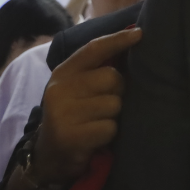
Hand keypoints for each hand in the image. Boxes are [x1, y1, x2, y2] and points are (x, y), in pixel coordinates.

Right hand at [28, 28, 142, 186]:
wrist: (50, 155)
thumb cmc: (74, 114)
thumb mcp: (78, 87)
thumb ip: (98, 68)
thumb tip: (132, 39)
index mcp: (63, 72)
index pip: (94, 49)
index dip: (118, 39)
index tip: (139, 34)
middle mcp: (60, 89)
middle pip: (112, 78)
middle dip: (118, 91)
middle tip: (106, 103)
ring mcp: (63, 113)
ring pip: (114, 104)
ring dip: (113, 116)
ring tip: (98, 121)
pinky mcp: (71, 136)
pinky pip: (110, 128)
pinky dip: (109, 134)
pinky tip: (96, 137)